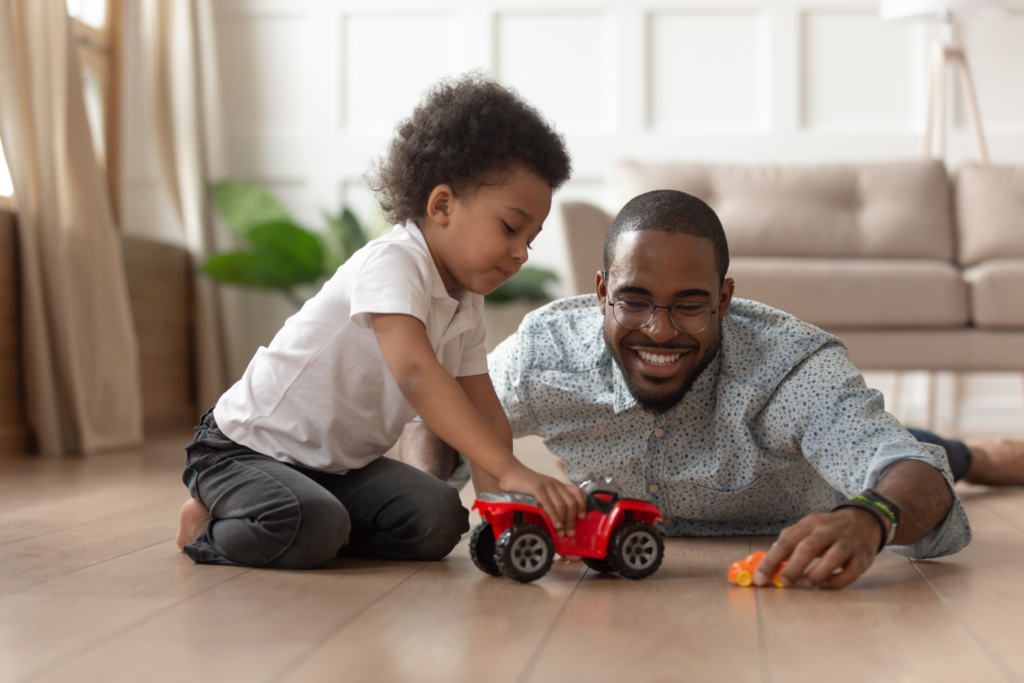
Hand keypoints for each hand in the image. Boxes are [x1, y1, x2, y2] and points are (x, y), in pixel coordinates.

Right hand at [498, 463, 585, 537]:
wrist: (510, 471)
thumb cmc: (525, 484)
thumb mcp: (542, 490)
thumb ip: (550, 500)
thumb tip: (558, 521)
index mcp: (558, 485)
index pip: (577, 493)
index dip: (582, 506)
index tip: (581, 518)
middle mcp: (555, 484)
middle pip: (571, 503)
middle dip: (572, 520)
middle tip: (570, 533)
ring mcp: (546, 485)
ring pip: (562, 505)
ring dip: (564, 521)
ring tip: (562, 532)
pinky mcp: (536, 488)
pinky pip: (548, 503)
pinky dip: (553, 516)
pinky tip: (555, 524)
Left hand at [754, 508, 883, 588]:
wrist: (865, 521)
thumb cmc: (828, 530)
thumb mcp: (807, 529)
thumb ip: (788, 543)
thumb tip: (766, 564)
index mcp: (810, 523)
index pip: (786, 541)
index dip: (771, 560)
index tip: (759, 578)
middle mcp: (829, 530)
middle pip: (809, 547)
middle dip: (793, 568)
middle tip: (783, 582)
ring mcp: (848, 543)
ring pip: (833, 558)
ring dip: (816, 574)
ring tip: (806, 584)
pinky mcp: (862, 558)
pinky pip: (850, 572)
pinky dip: (836, 581)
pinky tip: (825, 584)